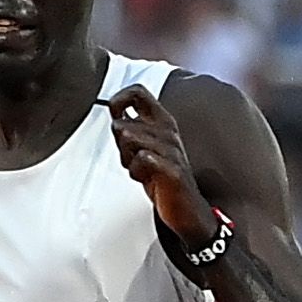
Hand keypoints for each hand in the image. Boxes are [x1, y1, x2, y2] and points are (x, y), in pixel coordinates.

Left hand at [108, 86, 215, 247]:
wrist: (186, 209)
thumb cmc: (164, 178)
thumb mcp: (145, 148)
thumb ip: (130, 130)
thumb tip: (115, 116)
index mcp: (163, 121)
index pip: (138, 92)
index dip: (119, 100)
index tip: (116, 117)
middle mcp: (168, 132)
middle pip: (124, 123)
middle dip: (119, 145)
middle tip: (132, 159)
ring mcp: (172, 150)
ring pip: (129, 139)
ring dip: (127, 160)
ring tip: (140, 170)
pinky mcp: (172, 170)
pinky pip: (142, 158)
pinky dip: (136, 170)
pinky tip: (145, 178)